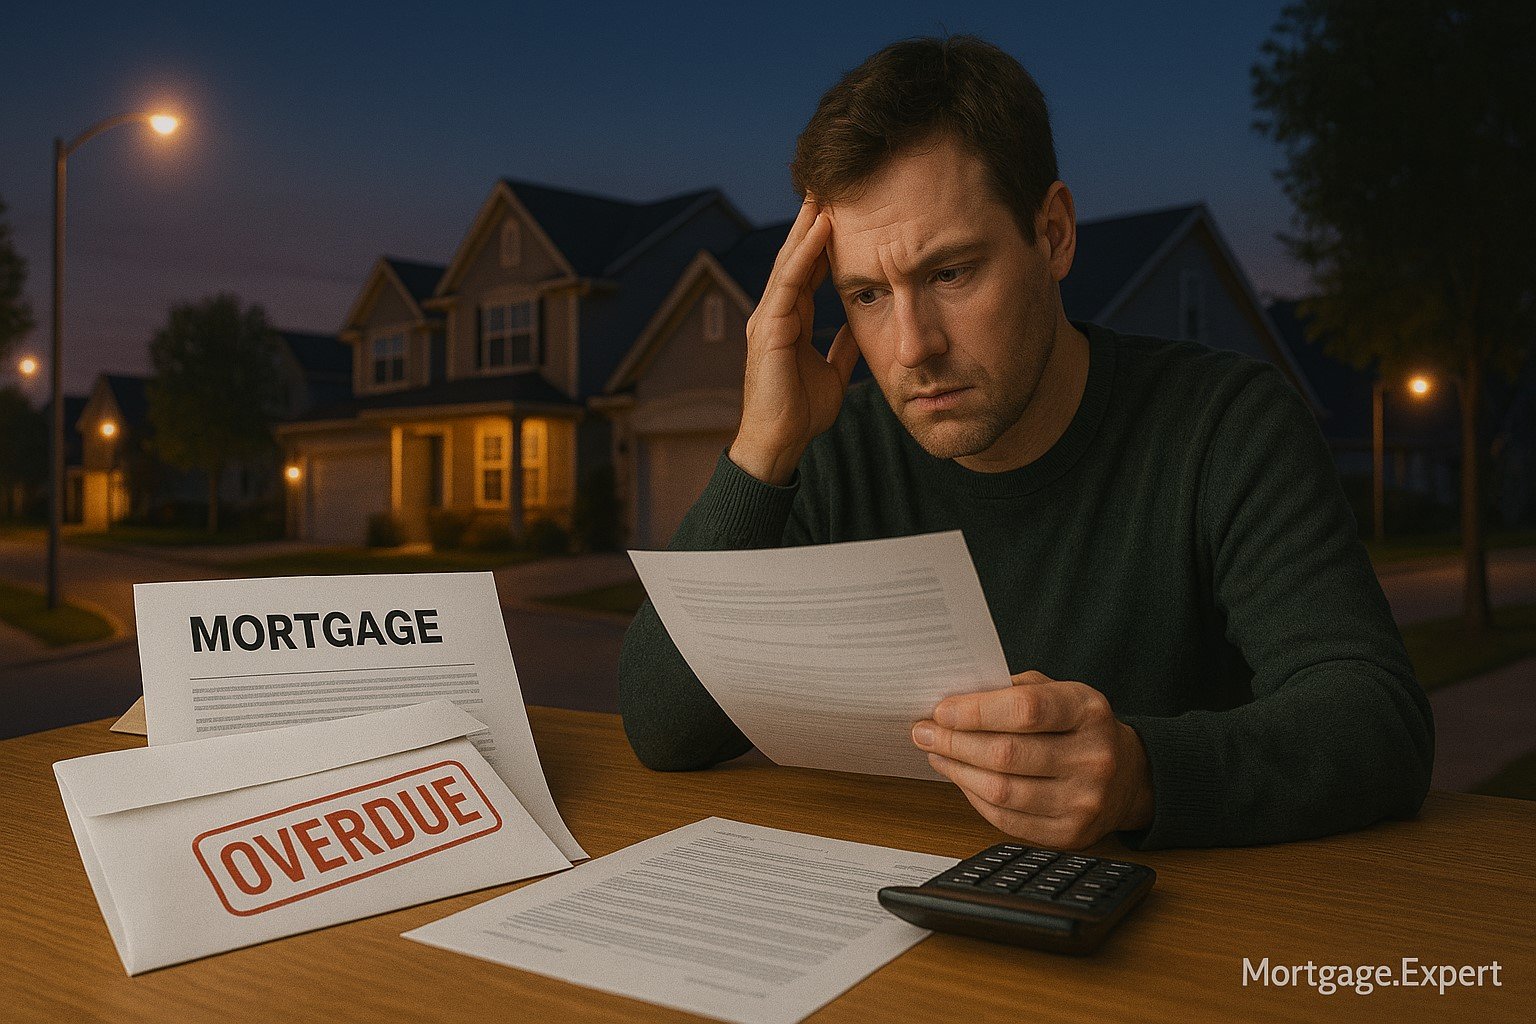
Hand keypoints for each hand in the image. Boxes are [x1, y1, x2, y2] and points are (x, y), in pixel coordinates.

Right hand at [729, 197, 860, 484]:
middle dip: (813, 220)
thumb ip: (842, 345)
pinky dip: (805, 254)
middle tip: (830, 183)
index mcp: (791, 319)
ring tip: (825, 192)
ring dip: (809, 226)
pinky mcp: (769, 329)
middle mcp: (776, 312)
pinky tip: (821, 229)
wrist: (779, 443)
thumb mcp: (833, 371)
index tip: (847, 210)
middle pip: (797, 256)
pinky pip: (789, 283)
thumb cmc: (800, 412)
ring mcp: (768, 318)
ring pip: (790, 261)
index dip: (826, 240)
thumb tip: (862, 326)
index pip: (810, 268)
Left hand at [911, 671, 1154, 848]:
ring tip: (936, 753)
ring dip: (957, 771)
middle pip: (1007, 754)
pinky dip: (974, 798)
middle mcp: (1093, 758)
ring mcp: (1084, 801)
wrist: (1129, 776)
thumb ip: (1011, 690)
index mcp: (1088, 711)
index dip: (976, 711)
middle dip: (954, 742)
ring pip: (1002, 791)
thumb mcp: (1060, 693)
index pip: (1025, 709)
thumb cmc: (1080, 727)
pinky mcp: (1070, 835)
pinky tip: (960, 778)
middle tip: (924, 732)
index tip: (941, 710)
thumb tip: (952, 701)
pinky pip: (1006, 820)